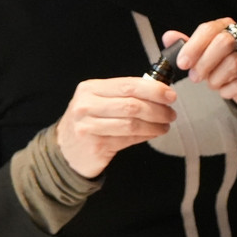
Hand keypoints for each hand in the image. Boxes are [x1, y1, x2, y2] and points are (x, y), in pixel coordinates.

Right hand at [56, 75, 177, 178]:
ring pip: (132, 124)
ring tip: (165, 125)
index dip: (153, 90)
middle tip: (171, 113)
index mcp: (90, 89)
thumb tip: (158, 90)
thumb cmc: (88, 121)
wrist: (65, 150)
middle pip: (132, 105)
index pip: (128, 85)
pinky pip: (128, 140)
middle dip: (158, 109)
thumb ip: (123, 94)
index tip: (170, 95)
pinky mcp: (96, 146)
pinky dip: (145, 136)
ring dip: (155, 125)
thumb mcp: (98, 100)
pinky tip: (153, 133)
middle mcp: (86, 106)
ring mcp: (89, 127)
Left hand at [163, 17, 236, 108]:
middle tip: (195, 77)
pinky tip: (224, 91)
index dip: (193, 47)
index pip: (209, 29)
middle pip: (224, 42)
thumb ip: (187, 45)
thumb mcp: (204, 51)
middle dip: (205, 63)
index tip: (182, 63)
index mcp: (226, 26)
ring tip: (211, 83)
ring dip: (216, 79)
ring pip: (234, 63)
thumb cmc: (224, 62)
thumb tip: (169, 37)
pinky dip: (228, 90)